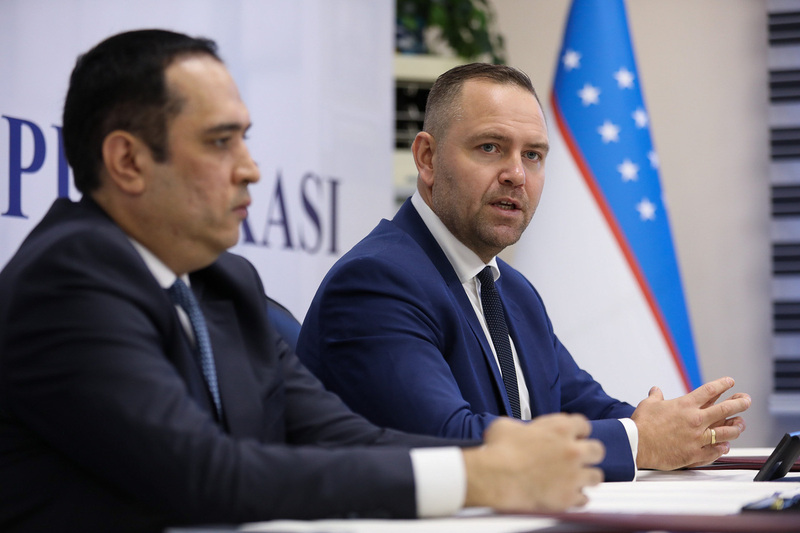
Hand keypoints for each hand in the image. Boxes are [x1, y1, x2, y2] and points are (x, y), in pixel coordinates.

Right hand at [462, 414, 604, 511]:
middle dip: (589, 453)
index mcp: (560, 428)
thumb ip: (522, 426)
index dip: (576, 430)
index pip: (583, 424)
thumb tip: (519, 431)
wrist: (495, 478)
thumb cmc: (499, 451)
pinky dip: (577, 497)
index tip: (572, 436)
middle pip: (597, 450)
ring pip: (596, 476)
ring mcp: (573, 475)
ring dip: (586, 476)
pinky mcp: (568, 497)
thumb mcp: (507, 425)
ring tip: (576, 478)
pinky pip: (584, 499)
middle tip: (578, 457)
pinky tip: (568, 495)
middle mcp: (572, 450)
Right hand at [632, 376, 750, 469]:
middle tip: (746, 400)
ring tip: (741, 424)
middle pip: (725, 409)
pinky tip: (726, 446)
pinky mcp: (695, 453)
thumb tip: (656, 390)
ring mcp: (697, 437)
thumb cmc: (642, 424)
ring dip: (736, 427)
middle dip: (739, 403)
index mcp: (685, 405)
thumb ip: (656, 397)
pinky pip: (715, 451)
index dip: (722, 384)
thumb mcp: (648, 404)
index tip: (730, 382)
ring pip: (726, 432)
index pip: (709, 391)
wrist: (637, 444)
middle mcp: (695, 420)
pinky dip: (723, 448)